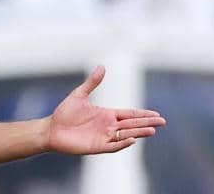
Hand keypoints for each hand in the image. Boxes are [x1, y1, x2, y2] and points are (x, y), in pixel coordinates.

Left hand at [47, 65, 165, 154]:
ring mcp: (104, 137)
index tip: (157, 114)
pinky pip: (114, 145)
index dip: (143, 114)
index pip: (129, 114)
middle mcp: (108, 126)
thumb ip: (92, 82)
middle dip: (146, 123)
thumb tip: (102, 67)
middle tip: (162, 122)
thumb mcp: (79, 95)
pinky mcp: (97, 146)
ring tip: (152, 130)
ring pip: (126, 135)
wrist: (51, 129)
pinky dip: (123, 143)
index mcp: (106, 114)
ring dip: (138, 133)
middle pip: (132, 124)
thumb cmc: (64, 112)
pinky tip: (132, 139)